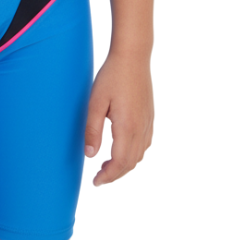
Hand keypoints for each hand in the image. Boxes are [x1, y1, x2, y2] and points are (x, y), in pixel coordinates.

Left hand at [84, 50, 153, 185]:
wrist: (133, 56)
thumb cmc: (112, 76)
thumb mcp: (95, 102)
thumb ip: (92, 129)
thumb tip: (90, 155)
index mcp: (127, 127)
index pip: (120, 162)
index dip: (108, 176)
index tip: (96, 182)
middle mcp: (141, 128)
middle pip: (131, 163)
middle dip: (115, 174)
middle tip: (99, 177)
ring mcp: (148, 122)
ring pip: (140, 155)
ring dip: (125, 165)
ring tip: (108, 165)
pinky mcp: (150, 116)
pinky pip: (145, 143)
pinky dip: (134, 154)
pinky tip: (123, 149)